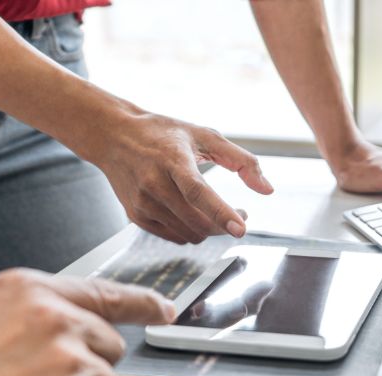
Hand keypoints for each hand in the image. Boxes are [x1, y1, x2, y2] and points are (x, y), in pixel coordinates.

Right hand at [83, 111, 273, 243]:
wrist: (113, 136)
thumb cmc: (164, 134)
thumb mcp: (205, 135)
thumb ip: (241, 160)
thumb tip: (267, 190)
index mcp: (173, 160)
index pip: (198, 191)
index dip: (221, 212)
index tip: (241, 228)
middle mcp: (154, 183)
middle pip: (197, 220)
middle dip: (226, 225)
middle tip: (240, 215)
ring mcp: (142, 203)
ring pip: (190, 234)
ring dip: (211, 230)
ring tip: (218, 213)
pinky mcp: (136, 216)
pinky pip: (176, 237)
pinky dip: (192, 231)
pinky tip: (194, 214)